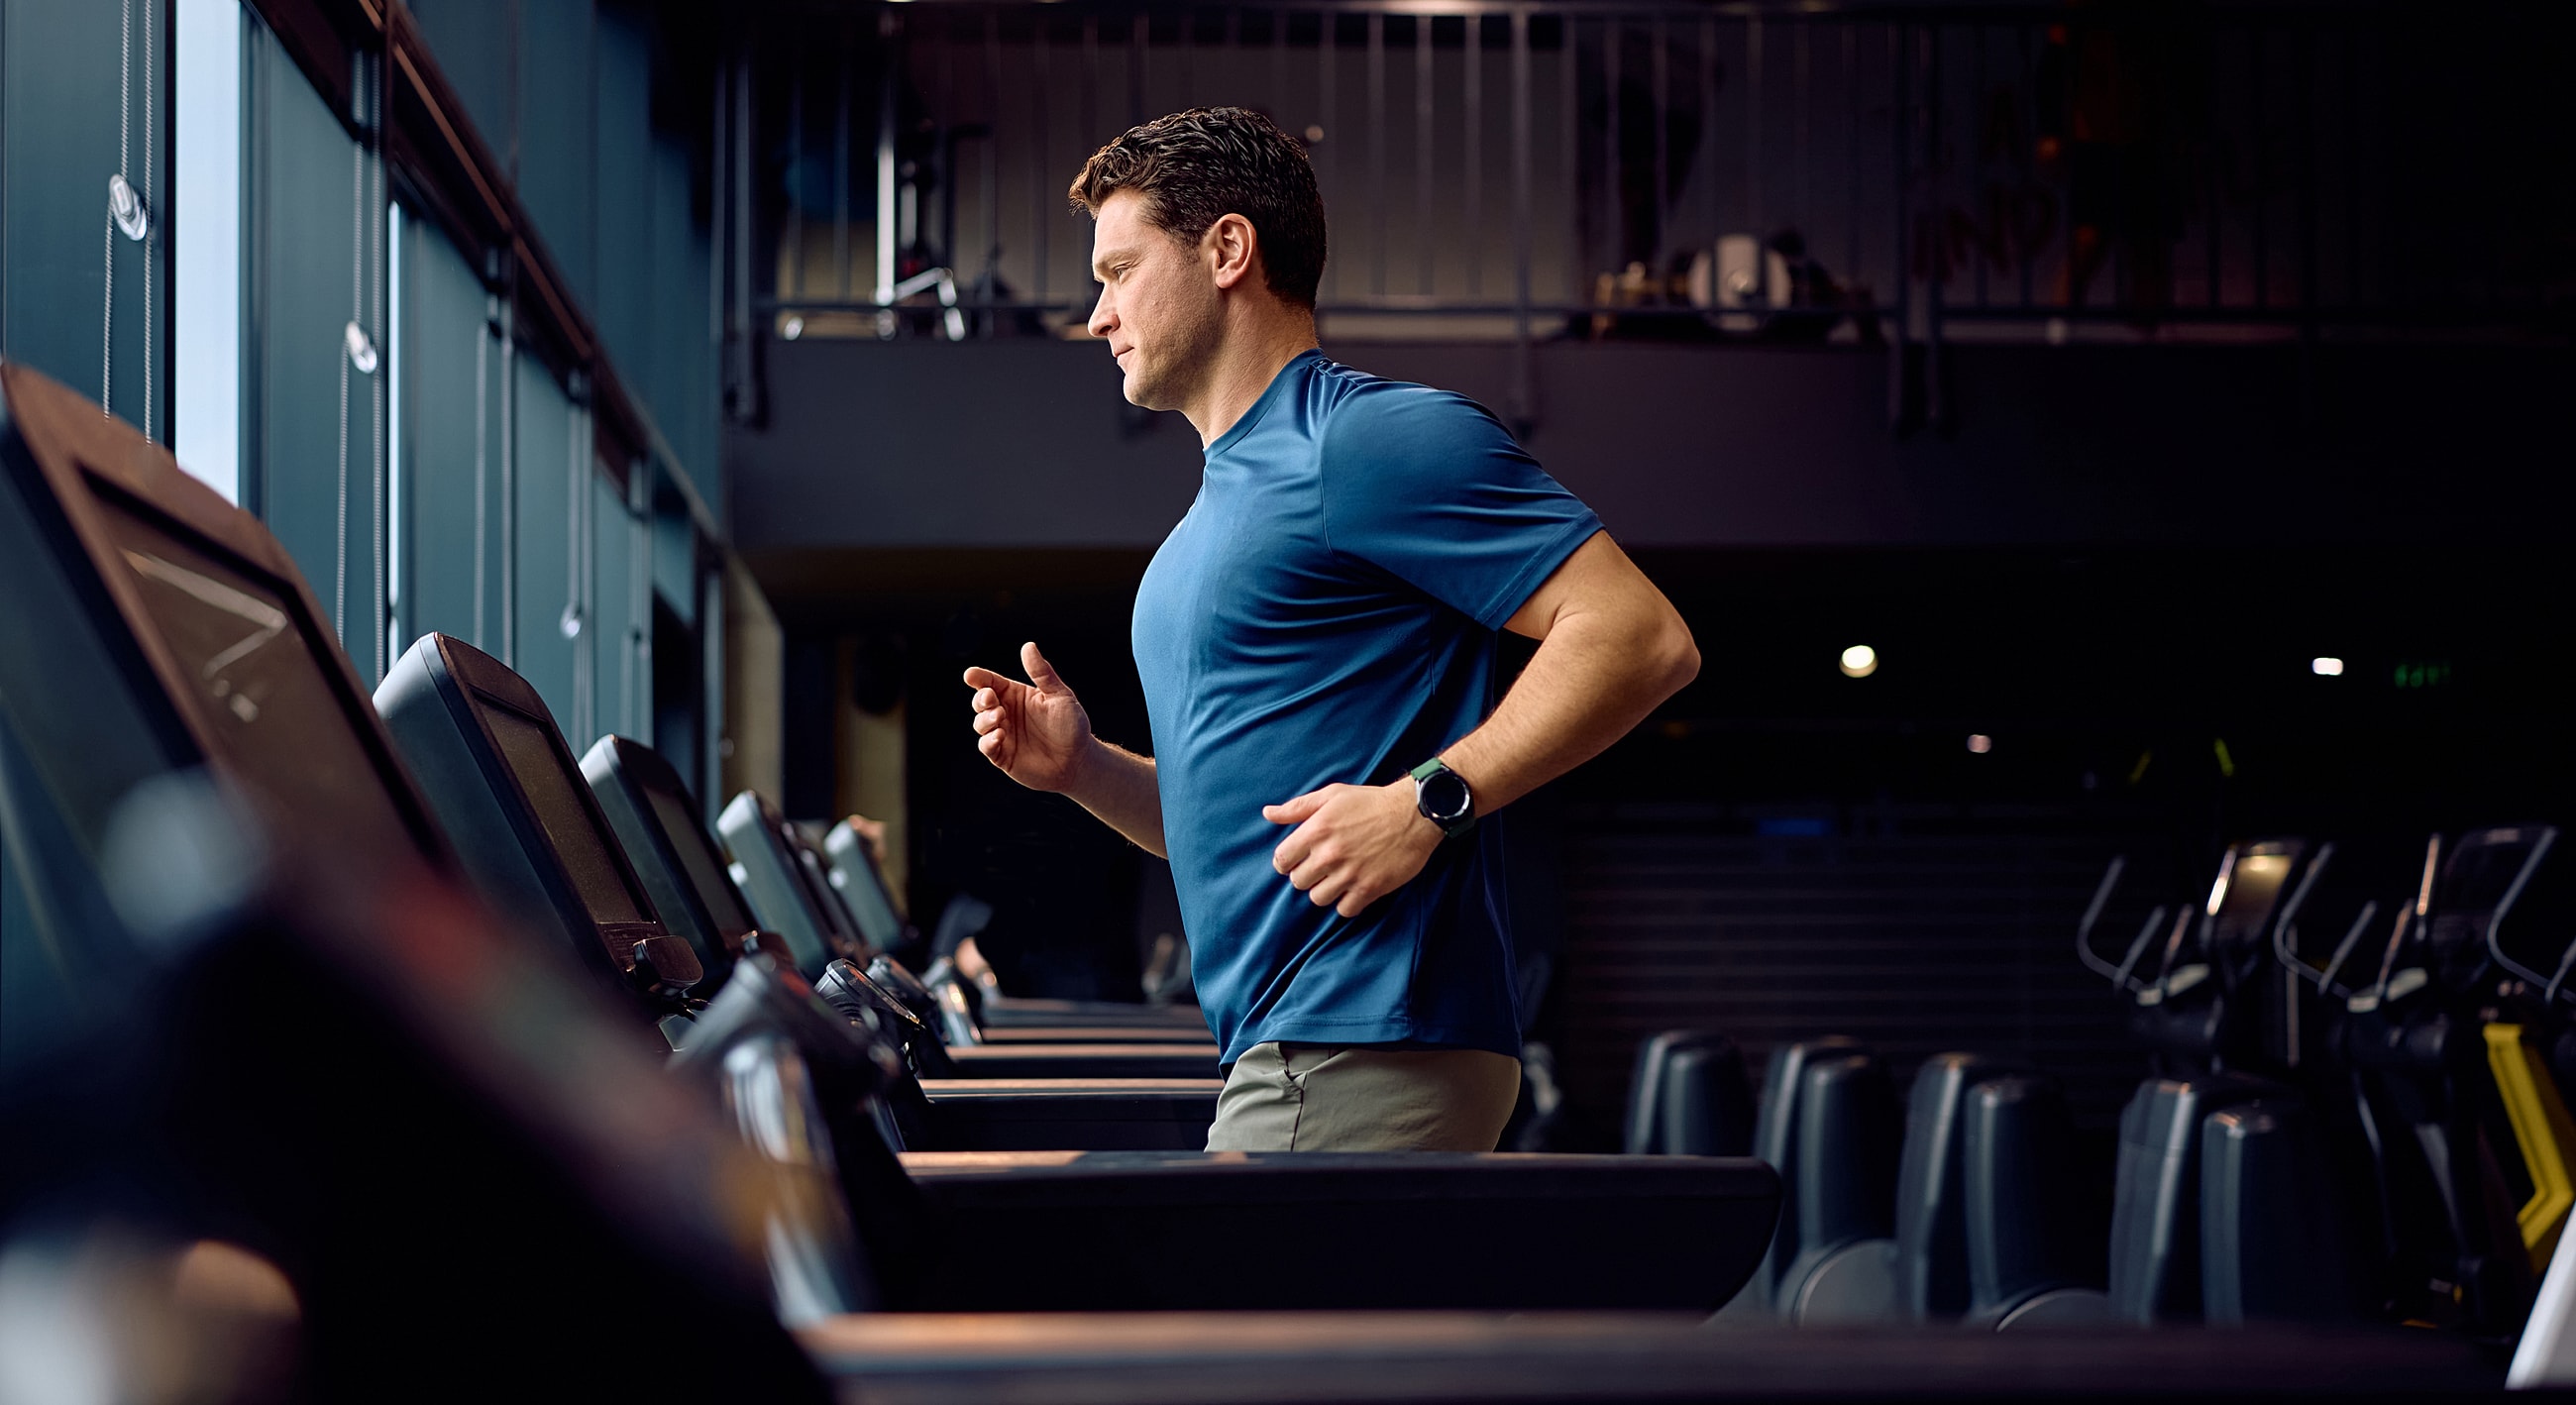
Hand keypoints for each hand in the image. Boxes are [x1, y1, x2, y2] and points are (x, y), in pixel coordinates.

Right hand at [964, 642, 1096, 792]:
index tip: (971, 675)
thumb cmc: (1072, 725)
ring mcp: (1003, 734)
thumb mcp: (1060, 695)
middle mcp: (1006, 713)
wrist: (1079, 761)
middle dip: (980, 698)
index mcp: (1016, 695)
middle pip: (980, 701)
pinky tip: (999, 736)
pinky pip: (987, 747)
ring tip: (1000, 717)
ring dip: (985, 719)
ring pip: (980, 723)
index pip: (991, 682)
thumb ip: (1042, 673)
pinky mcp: (1003, 756)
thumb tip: (1028, 646)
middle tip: (990, 698)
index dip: (979, 677)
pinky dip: (988, 741)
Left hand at [1264, 780, 1442, 918]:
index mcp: (1316, 830)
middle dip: (1306, 875)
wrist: (1414, 814)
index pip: (1281, 860)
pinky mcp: (1369, 888)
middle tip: (1322, 867)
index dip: (1286, 862)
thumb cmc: (1371, 802)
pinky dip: (1347, 902)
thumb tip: (1267, 813)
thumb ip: (1297, 807)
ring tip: (1337, 878)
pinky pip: (1345, 910)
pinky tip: (1353, 888)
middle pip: (1299, 882)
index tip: (1297, 860)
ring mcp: (1349, 874)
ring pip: (1318, 898)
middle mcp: (1329, 854)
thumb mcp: (1331, 795)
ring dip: (1325, 890)